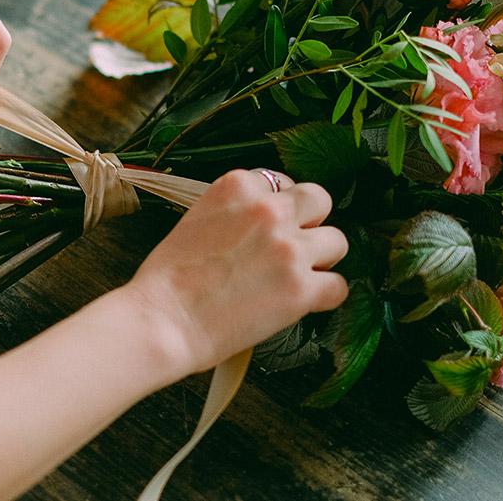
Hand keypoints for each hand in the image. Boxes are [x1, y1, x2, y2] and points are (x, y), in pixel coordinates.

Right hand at [122, 169, 348, 376]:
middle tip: (293, 247)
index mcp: (238, 187)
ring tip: (297, 277)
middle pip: (318, 200)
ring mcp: (289, 248)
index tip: (270, 227)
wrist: (163, 320)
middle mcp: (269, 210)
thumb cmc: (168, 279)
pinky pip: (338, 285)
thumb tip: (262, 224)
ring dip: (321, 260)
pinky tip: (304, 303)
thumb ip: (235, 213)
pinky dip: (325, 296)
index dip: (279, 207)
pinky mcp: (301, 289)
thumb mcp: (197, 219)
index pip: (280, 182)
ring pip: (337, 241)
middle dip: (310, 223)